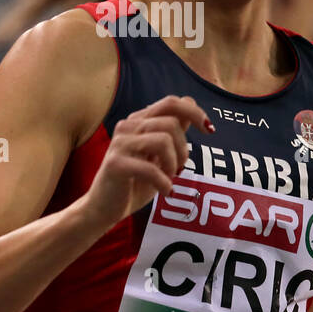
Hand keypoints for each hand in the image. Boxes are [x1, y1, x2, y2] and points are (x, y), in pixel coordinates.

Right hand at [82, 94, 213, 229]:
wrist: (104, 208)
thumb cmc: (133, 182)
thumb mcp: (158, 156)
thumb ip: (172, 132)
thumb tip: (190, 106)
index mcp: (137, 121)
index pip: (170, 103)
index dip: (194, 113)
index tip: (209, 130)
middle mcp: (126, 127)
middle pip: (171, 122)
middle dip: (184, 147)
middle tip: (179, 167)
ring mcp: (119, 144)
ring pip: (163, 141)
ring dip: (173, 163)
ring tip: (168, 178)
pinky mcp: (116, 164)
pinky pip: (151, 168)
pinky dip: (164, 183)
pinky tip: (164, 191)